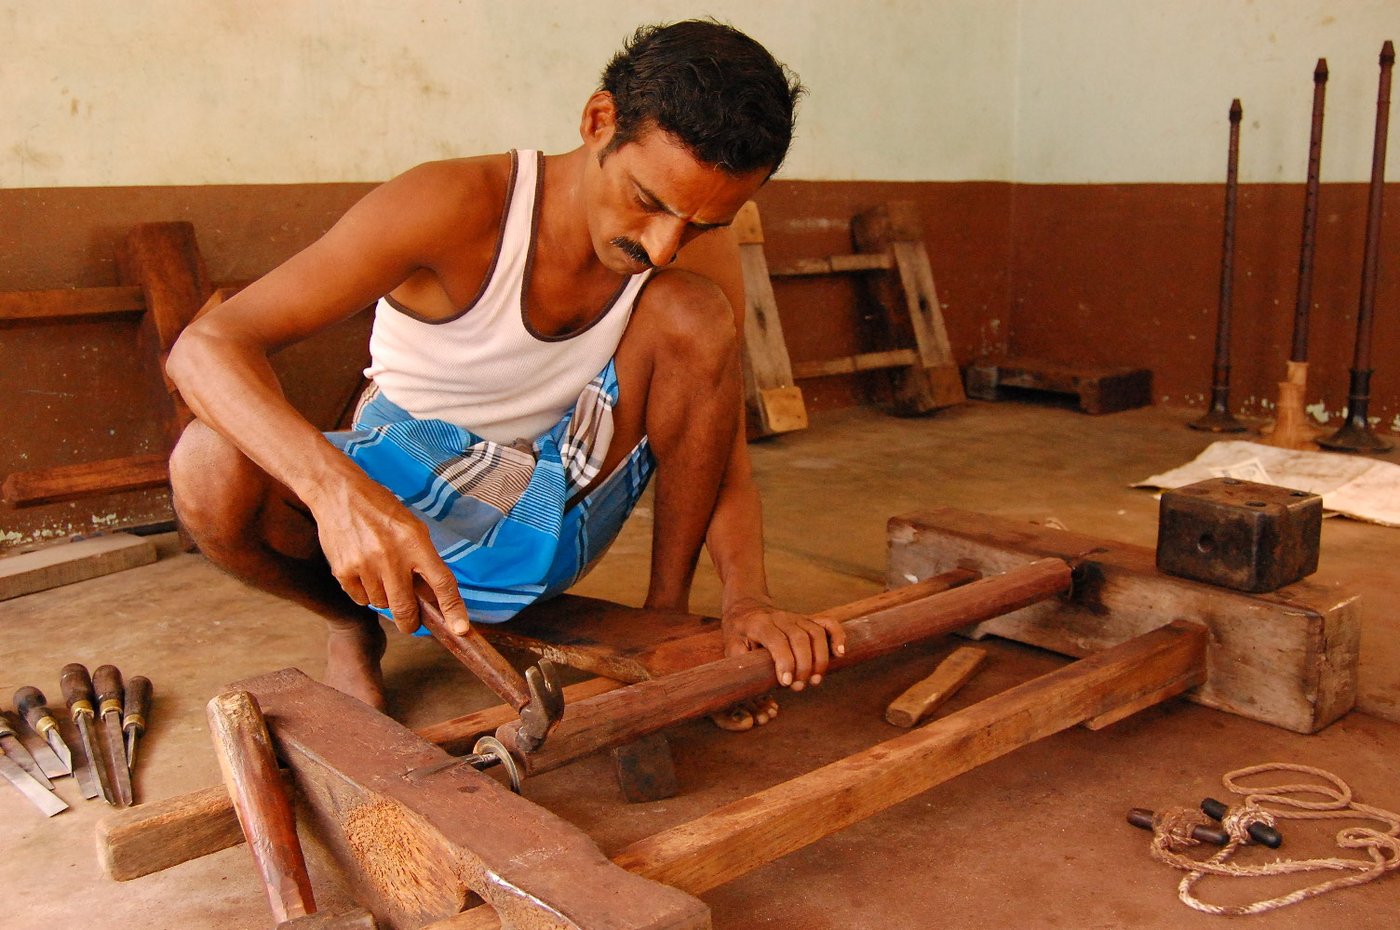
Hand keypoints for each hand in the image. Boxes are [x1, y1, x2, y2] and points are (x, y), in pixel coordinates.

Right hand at [308, 471, 469, 635]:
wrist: (339, 494)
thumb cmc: (381, 509)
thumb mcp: (412, 527)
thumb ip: (423, 559)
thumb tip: (433, 596)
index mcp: (415, 542)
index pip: (441, 582)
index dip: (453, 609)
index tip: (460, 629)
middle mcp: (391, 556)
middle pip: (406, 608)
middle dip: (411, 622)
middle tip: (411, 620)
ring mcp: (365, 565)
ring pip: (382, 605)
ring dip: (385, 598)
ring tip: (380, 573)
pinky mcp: (343, 572)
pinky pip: (361, 600)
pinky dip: (365, 593)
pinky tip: (363, 571)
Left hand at [721, 600, 845, 690]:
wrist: (746, 607)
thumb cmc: (739, 633)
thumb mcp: (731, 646)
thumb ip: (741, 662)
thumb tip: (753, 681)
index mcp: (760, 624)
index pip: (777, 640)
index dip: (785, 661)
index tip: (786, 682)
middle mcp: (781, 618)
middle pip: (800, 638)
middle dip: (804, 666)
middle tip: (799, 686)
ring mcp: (797, 617)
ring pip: (816, 633)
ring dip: (820, 659)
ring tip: (815, 680)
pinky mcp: (808, 620)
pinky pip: (828, 623)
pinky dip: (837, 636)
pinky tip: (840, 653)